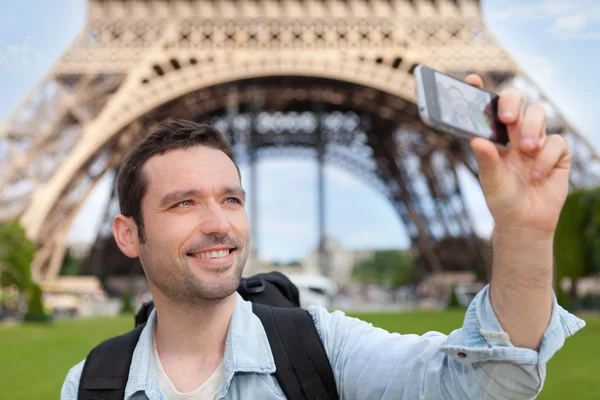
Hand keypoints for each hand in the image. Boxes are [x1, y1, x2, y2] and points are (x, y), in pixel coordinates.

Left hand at [466, 75, 570, 236]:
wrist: (525, 223)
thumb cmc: (502, 199)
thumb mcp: (490, 182)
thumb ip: (486, 161)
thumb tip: (476, 139)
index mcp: (493, 136)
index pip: (487, 107)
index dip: (479, 91)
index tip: (471, 80)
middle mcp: (513, 133)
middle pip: (516, 100)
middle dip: (512, 103)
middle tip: (508, 119)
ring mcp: (536, 140)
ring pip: (538, 113)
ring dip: (531, 129)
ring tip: (525, 150)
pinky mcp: (556, 153)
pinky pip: (555, 141)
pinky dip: (545, 157)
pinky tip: (536, 175)